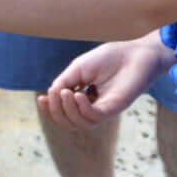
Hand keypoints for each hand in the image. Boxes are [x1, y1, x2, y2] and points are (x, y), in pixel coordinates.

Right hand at [37, 37, 169, 130]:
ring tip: (66, 93)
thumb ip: (65, 81)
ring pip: (81, 124)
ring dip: (68, 111)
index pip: (64, 112)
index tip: (40, 99)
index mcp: (84, 97)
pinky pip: (95, 117)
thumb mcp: (79, 68)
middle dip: (56, 112)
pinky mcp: (115, 107)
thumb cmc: (110, 57)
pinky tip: (78, 95)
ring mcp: (105, 108)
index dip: (50, 110)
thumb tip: (51, 95)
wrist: (135, 52)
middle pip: (70, 122)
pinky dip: (83, 109)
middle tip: (52, 96)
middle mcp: (94, 106)